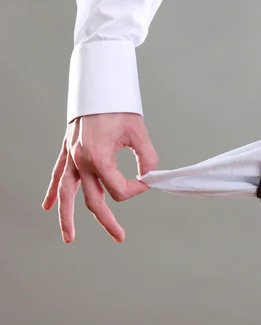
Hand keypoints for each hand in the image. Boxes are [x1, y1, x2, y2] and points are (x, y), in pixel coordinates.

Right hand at [42, 113, 158, 243]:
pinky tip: (47, 206)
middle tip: (119, 237)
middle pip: (93, 200)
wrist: (99, 86)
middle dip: (107, 221)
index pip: (118, 189)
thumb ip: (147, 158)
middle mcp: (81, 160)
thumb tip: (149, 175)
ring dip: (67, 217)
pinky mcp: (68, 150)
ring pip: (66, 193)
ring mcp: (71, 156)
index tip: (147, 179)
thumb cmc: (118, 106)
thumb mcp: (139, 132)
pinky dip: (53, 191)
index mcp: (99, 157)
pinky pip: (58, 175)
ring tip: (69, 237)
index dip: (136, 189)